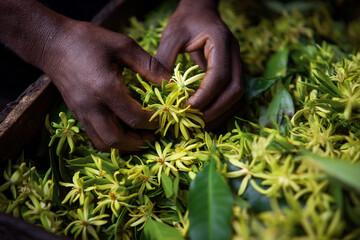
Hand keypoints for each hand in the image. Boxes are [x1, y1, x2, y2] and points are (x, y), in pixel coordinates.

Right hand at [42, 21, 169, 150]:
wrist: (53, 43)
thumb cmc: (89, 41)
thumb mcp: (124, 46)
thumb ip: (149, 66)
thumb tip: (171, 83)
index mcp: (105, 89)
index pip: (134, 118)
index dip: (154, 122)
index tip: (166, 117)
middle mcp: (92, 106)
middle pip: (117, 140)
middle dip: (139, 143)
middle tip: (154, 135)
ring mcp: (82, 113)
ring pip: (104, 144)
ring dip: (125, 146)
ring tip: (141, 137)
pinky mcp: (77, 114)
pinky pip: (95, 137)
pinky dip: (112, 141)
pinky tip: (123, 131)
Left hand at [155, 0, 243, 127]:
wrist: (201, 12)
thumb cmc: (186, 21)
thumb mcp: (171, 36)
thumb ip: (165, 59)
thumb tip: (161, 90)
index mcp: (221, 42)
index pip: (219, 75)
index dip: (205, 95)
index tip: (188, 107)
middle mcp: (234, 55)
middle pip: (235, 90)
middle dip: (216, 110)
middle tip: (195, 121)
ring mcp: (237, 64)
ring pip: (238, 96)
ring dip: (221, 113)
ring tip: (200, 123)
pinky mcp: (234, 72)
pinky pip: (233, 96)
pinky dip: (222, 109)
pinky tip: (207, 116)